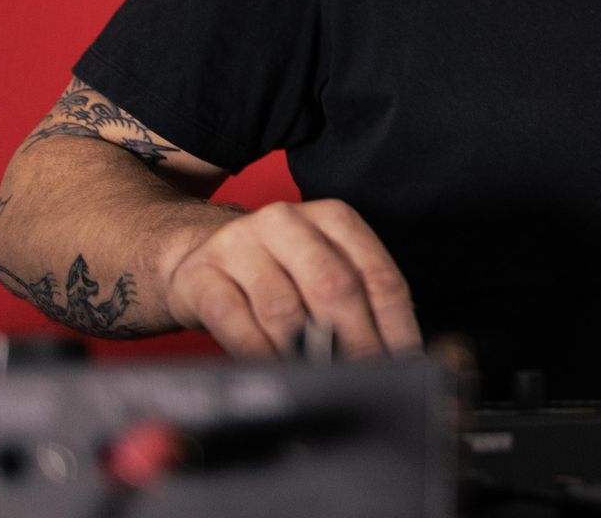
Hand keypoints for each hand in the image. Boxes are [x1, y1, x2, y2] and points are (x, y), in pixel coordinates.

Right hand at [162, 199, 421, 358]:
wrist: (198, 259)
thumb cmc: (276, 273)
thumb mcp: (320, 270)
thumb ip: (356, 299)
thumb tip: (392, 352)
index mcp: (331, 218)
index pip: (375, 272)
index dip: (393, 322)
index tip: (402, 360)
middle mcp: (286, 222)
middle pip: (334, 286)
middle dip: (356, 341)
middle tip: (365, 379)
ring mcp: (240, 245)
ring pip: (284, 308)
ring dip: (306, 354)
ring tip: (322, 383)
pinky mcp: (201, 276)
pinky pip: (235, 321)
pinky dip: (259, 353)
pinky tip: (274, 372)